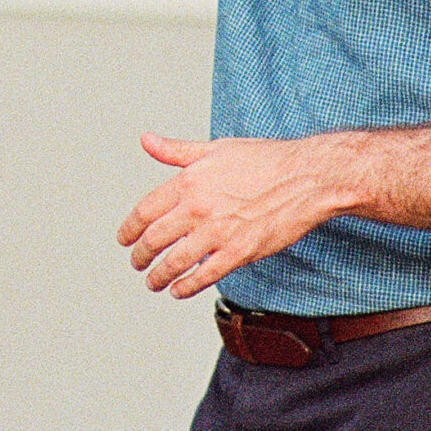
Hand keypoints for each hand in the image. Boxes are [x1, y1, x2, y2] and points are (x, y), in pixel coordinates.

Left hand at [117, 131, 347, 299]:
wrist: (305, 178)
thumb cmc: (264, 160)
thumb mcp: (214, 149)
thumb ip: (176, 151)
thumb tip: (146, 140)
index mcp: (188, 182)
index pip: (145, 211)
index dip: (129, 229)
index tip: (124, 239)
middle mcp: (197, 208)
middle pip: (154, 239)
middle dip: (140, 255)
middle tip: (136, 263)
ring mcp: (217, 232)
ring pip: (175, 262)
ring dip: (158, 276)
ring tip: (153, 282)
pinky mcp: (239, 252)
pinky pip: (204, 276)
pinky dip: (186, 287)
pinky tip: (179, 290)